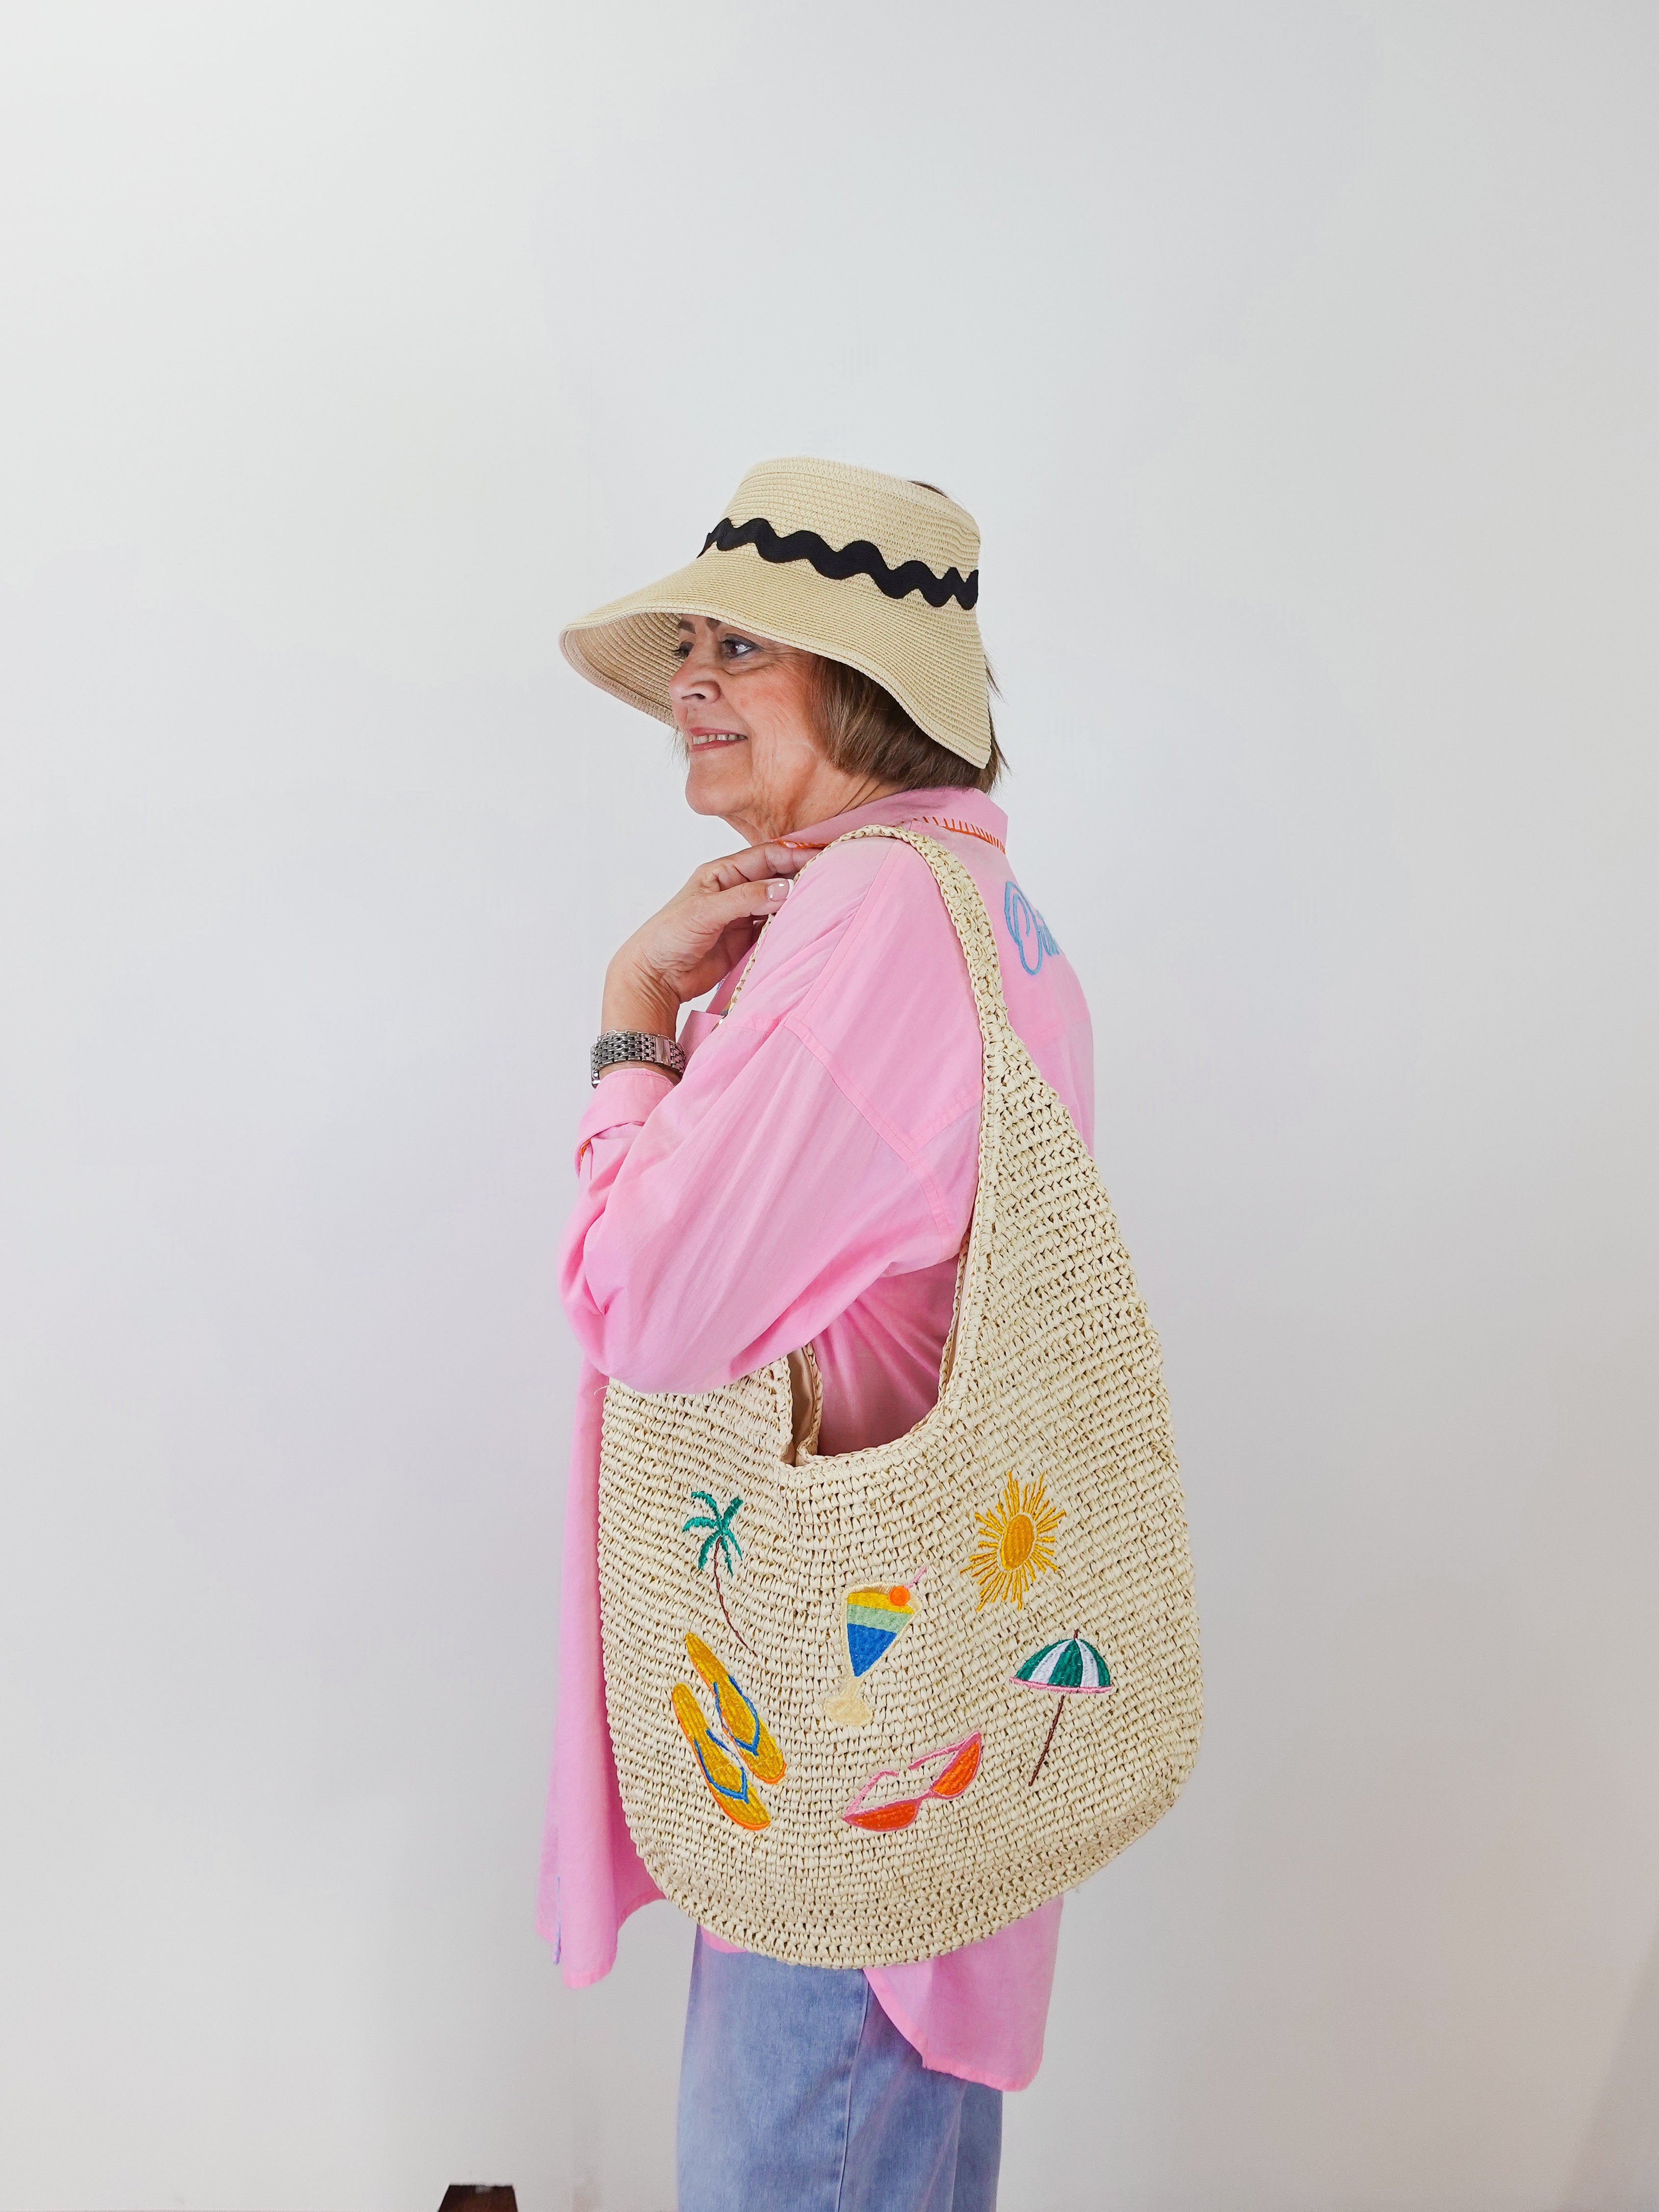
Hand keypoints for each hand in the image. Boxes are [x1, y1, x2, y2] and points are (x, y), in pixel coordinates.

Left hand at [600, 840, 810, 1044]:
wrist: (655, 976)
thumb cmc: (668, 937)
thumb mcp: (705, 912)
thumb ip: (745, 899)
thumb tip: (785, 888)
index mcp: (722, 873)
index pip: (765, 856)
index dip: (794, 853)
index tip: (821, 855)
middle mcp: (735, 890)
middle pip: (776, 876)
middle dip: (802, 873)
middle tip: (832, 874)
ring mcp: (743, 916)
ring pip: (779, 902)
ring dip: (799, 900)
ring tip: (826, 899)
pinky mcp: (747, 940)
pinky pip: (775, 927)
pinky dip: (791, 925)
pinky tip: (807, 923)